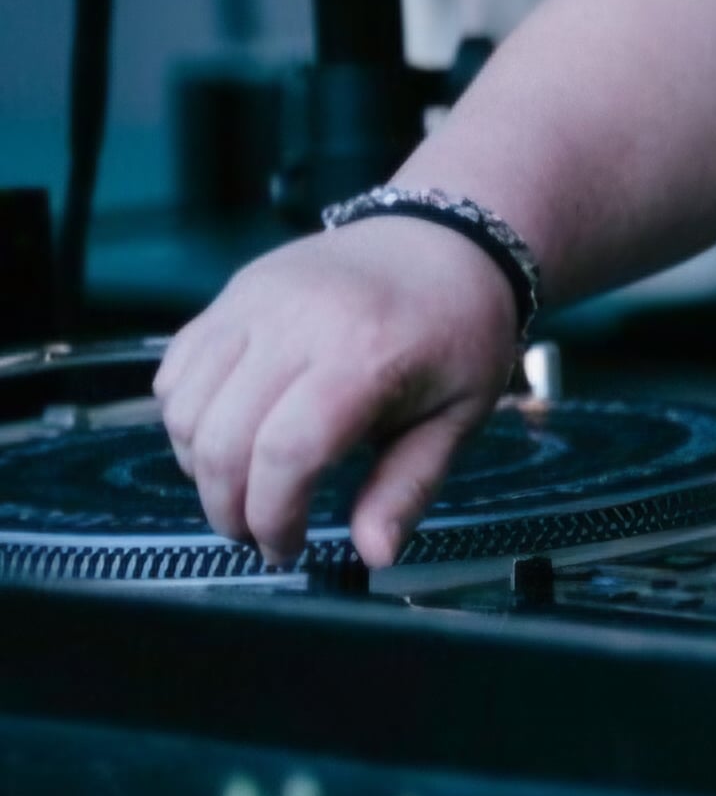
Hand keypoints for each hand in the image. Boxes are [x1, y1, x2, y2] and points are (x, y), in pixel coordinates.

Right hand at [151, 220, 523, 567]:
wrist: (447, 240)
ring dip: (199, 465)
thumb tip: (376, 555)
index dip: (273, 516)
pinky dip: (186, 415)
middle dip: (230, 506)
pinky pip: (176, 369)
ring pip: (185, 407)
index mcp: (366, 352)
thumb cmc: (458, 332)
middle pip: (223, 438)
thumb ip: (409, 486)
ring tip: (245, 484)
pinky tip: (229, 432)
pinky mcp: (233, 293)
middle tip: (259, 531)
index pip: (287, 452)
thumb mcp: (459, 414)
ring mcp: (257, 300)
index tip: (287, 548)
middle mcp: (300, 320)